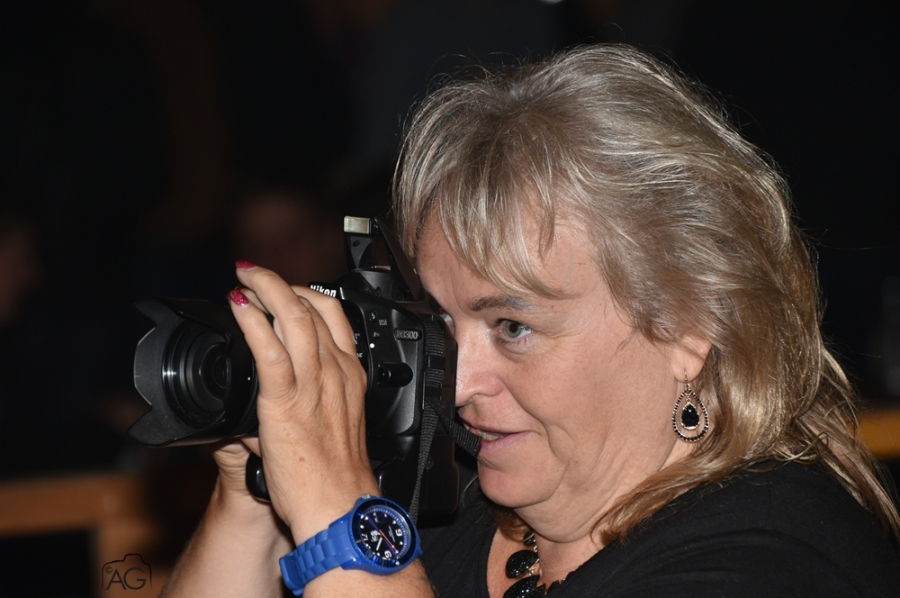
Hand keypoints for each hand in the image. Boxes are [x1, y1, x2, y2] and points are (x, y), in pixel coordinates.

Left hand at [227, 263, 378, 542]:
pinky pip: (270, 351)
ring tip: (243, 276)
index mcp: (349, 374)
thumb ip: (316, 398)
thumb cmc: (336, 474)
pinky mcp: (286, 403)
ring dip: (265, 289)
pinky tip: (239, 308)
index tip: (282, 289)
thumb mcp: (337, 422)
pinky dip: (253, 323)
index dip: (305, 293)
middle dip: (279, 282)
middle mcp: (335, 372)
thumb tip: (286, 391)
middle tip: (254, 272)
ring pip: (293, 319)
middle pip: (313, 308)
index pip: (334, 316)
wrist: (339, 505)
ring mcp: (313, 385)